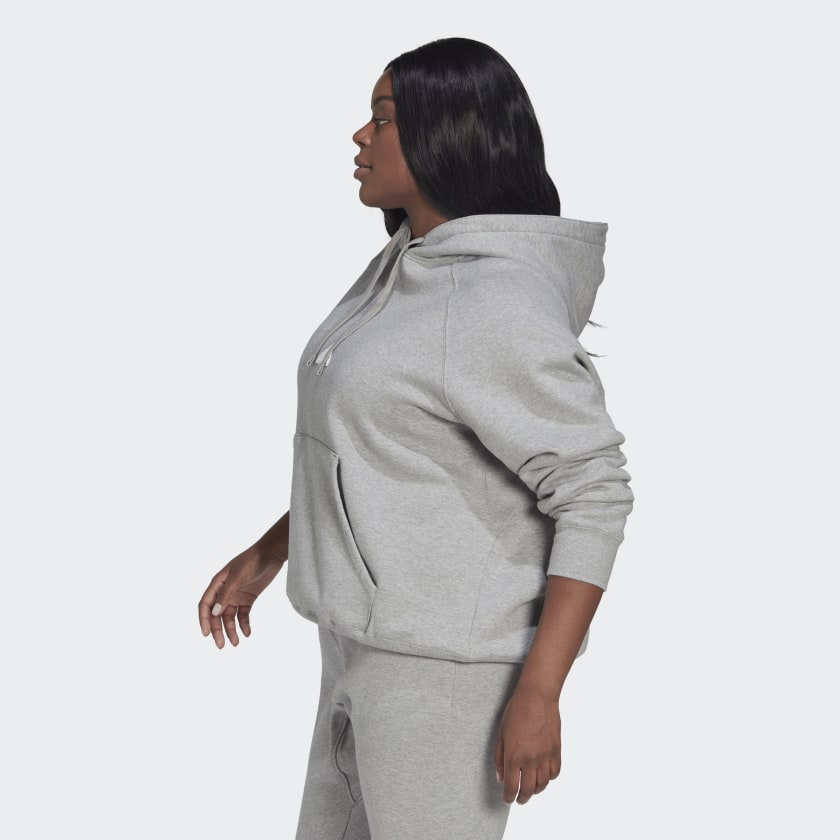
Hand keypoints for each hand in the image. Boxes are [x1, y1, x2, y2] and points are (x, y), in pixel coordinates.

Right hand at [198, 542, 284, 648]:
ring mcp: (236, 595)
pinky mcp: (248, 598)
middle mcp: (225, 591)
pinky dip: (244, 624)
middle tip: (221, 645)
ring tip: (236, 643)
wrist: (272, 553)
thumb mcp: (238, 576)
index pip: (205, 604)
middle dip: (218, 630)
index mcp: (218, 584)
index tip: (206, 634)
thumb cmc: (253, 560)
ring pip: (230, 617)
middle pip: (216, 614)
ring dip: (231, 630)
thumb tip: (214, 612)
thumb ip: (226, 593)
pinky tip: (247, 633)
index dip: (204, 620)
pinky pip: (243, 614)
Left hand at [494, 685, 560, 804]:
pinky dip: (549, 778)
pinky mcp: (556, 751)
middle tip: (519, 799)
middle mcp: (530, 760)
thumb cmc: (516, 711)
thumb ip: (499, 758)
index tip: (508, 799)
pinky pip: (554, 773)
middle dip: (522, 798)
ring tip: (531, 788)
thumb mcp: (501, 733)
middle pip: (528, 790)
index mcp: (514, 756)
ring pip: (543, 784)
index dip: (509, 797)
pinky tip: (543, 775)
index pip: (512, 787)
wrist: (537, 698)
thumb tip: (501, 777)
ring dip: (536, 790)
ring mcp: (545, 756)